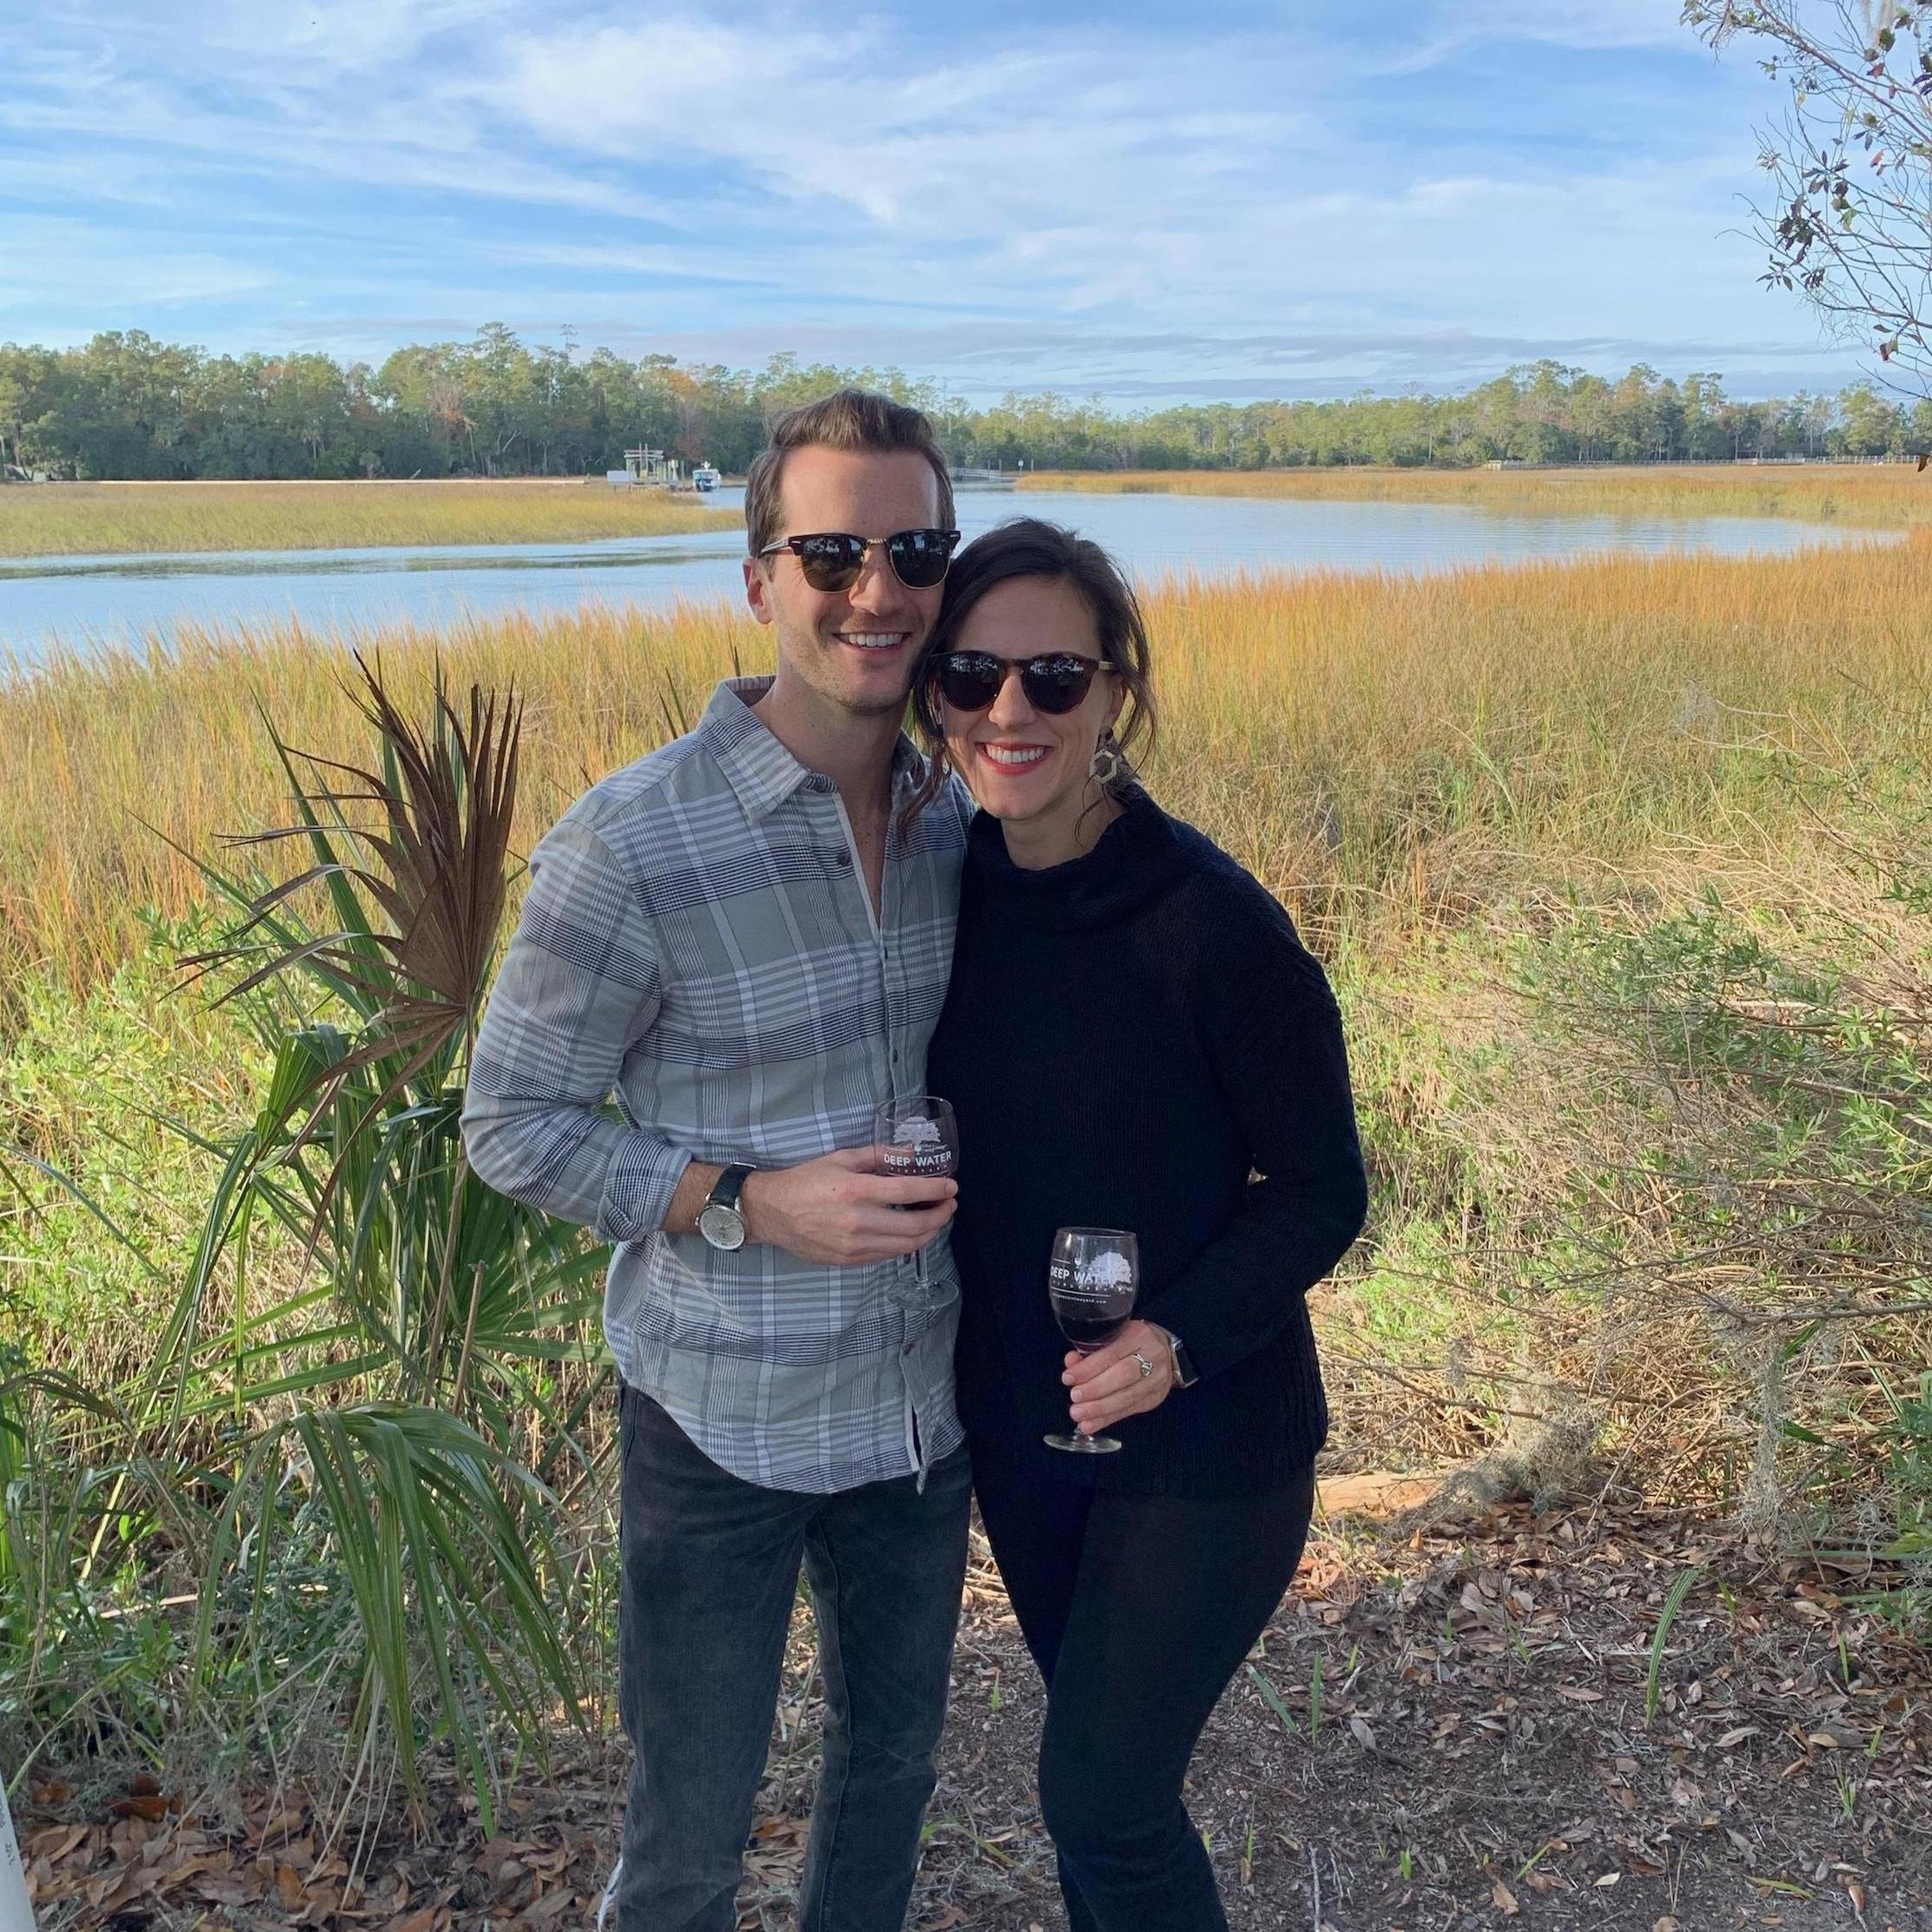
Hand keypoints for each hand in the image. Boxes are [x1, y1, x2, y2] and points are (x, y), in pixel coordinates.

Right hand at [740, 1146, 956, 1265]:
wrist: (771, 1212)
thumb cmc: (805, 1181)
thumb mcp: (841, 1158)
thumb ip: (878, 1155)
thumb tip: (910, 1154)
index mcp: (856, 1190)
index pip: (909, 1192)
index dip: (937, 1190)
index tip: (951, 1187)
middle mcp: (858, 1221)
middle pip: (915, 1226)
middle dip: (941, 1216)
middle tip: (949, 1205)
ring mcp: (854, 1245)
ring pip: (905, 1246)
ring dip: (928, 1233)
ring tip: (935, 1219)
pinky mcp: (849, 1260)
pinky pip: (887, 1255)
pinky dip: (905, 1244)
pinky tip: (910, 1232)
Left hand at [1063, 1320, 1176, 1435]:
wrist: (1165, 1351)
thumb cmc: (1131, 1342)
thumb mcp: (1112, 1337)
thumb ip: (1090, 1350)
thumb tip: (1071, 1362)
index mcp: (1138, 1334)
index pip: (1112, 1353)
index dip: (1089, 1368)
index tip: (1069, 1378)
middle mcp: (1152, 1355)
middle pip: (1123, 1375)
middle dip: (1095, 1389)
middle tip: (1074, 1397)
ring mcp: (1157, 1378)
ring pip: (1128, 1396)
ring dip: (1099, 1408)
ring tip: (1078, 1413)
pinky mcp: (1155, 1397)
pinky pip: (1129, 1410)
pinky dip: (1106, 1419)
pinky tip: (1089, 1424)